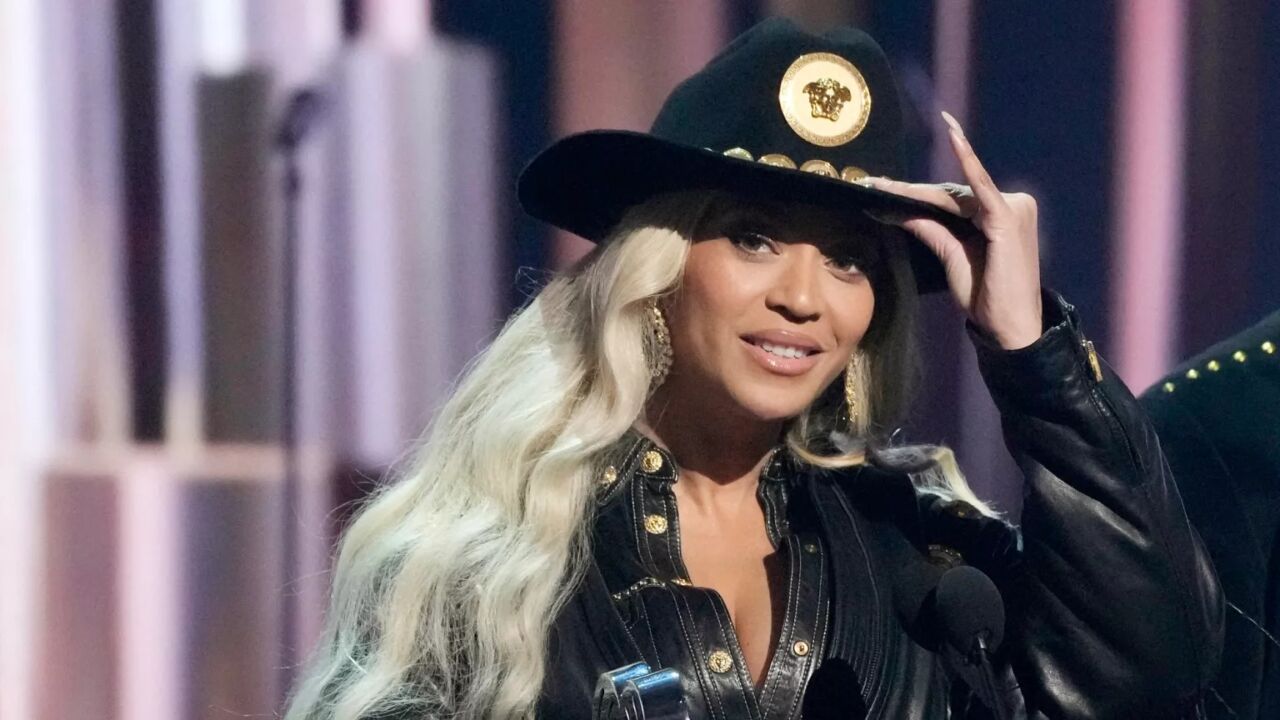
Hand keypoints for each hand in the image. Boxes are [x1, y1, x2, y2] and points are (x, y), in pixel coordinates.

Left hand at [863, 112, 1042, 349]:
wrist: (1011, 327)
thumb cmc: (985, 296)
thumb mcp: (952, 257)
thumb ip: (931, 230)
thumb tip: (899, 210)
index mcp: (998, 215)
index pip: (952, 200)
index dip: (916, 194)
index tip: (883, 186)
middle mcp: (1010, 204)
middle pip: (951, 195)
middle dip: (910, 192)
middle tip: (873, 184)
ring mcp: (1012, 208)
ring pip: (954, 195)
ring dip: (916, 191)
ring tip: (880, 184)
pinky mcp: (1007, 216)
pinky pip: (980, 187)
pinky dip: (966, 161)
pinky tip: (954, 136)